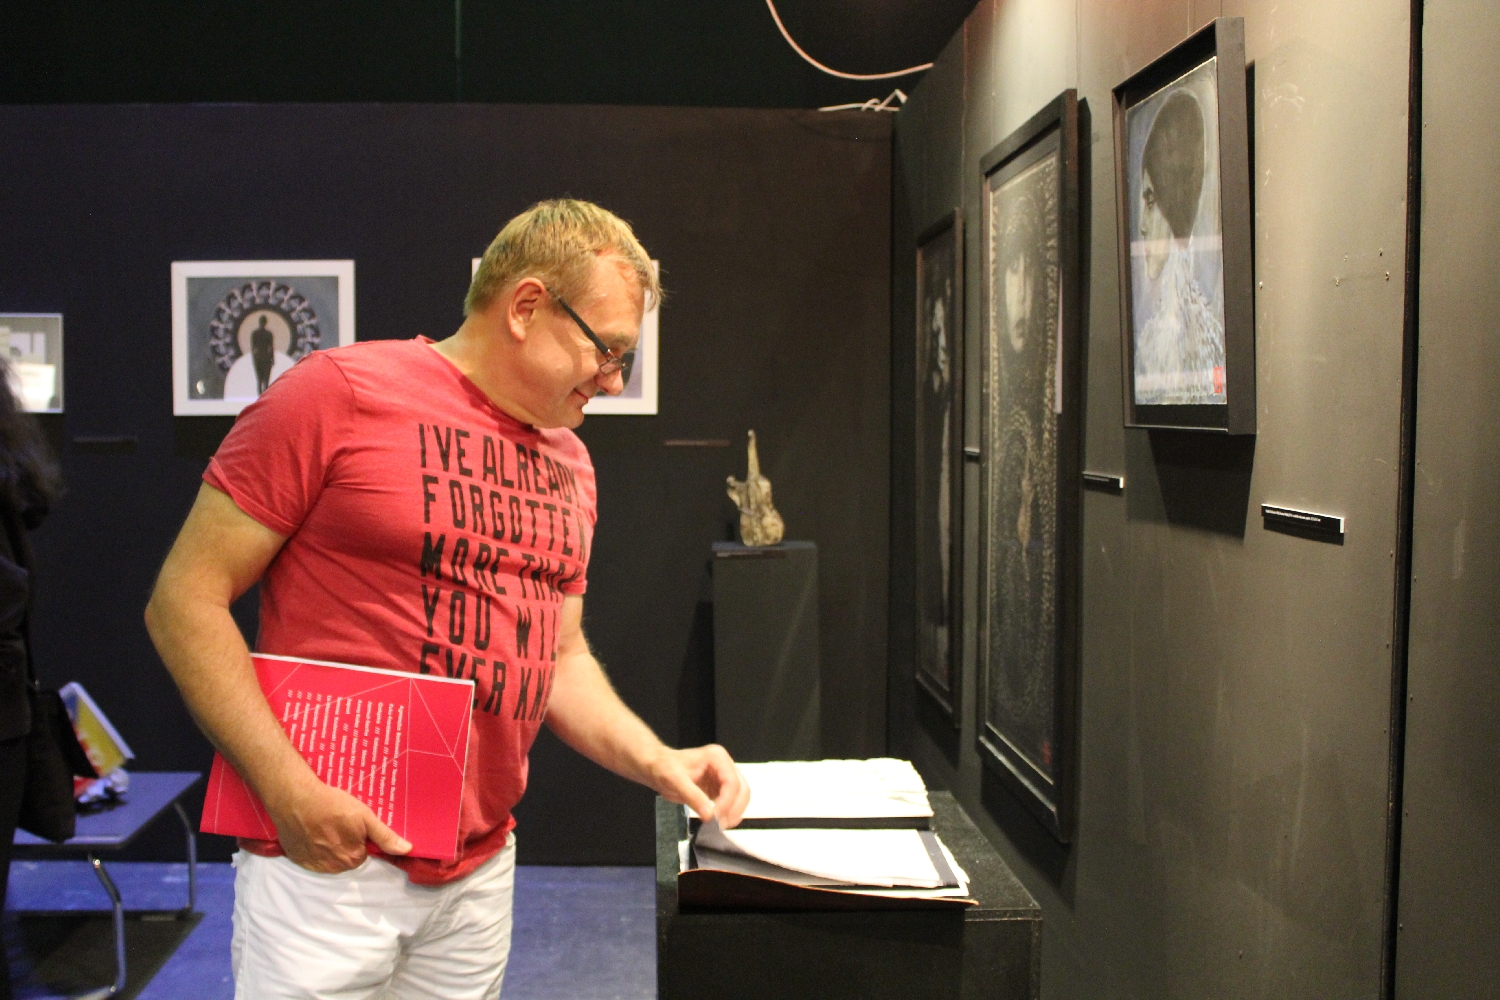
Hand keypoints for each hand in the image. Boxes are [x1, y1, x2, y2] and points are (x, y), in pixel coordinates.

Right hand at [265, 774, 411, 872]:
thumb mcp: (365, 817)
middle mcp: (333, 867)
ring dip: (329, 846)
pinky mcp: (297, 859)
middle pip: (347, 858)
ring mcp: (313, 865)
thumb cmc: (333, 805)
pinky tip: (311, 831)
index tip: (352, 824)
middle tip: (337, 823)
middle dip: (345, 843)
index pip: (364, 853)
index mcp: (353, 858)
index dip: (360, 838)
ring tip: (324, 825)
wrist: (295, 799)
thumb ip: (385, 836)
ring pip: (329, 859)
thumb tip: (407, 850)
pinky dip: (312, 848)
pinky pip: (311, 858)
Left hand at [646, 744, 750, 828]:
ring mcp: (722, 777)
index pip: (731, 782)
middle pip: (741, 790)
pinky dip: (728, 813)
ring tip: (719, 825)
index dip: (727, 802)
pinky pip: (731, 802)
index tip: (715, 817)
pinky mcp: (719, 788)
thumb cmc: (664, 767)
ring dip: (733, 812)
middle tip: (721, 824)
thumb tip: (709, 814)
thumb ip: (693, 797)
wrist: (657, 768)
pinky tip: (718, 821)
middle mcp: (723, 765)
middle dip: (733, 809)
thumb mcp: (675, 780)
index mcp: (716, 757)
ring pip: (740, 797)